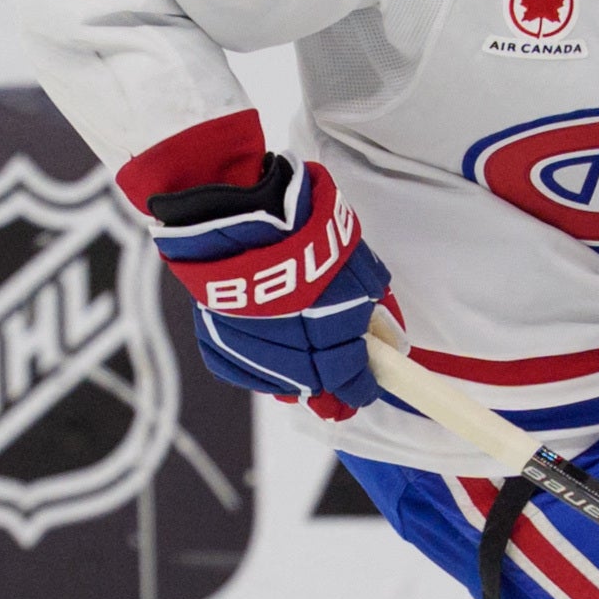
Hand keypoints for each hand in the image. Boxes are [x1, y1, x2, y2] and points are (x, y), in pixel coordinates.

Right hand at [147, 153, 394, 418]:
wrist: (236, 208)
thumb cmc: (303, 229)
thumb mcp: (352, 260)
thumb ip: (369, 298)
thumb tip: (383, 332)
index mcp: (331, 324)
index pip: (348, 375)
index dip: (359, 387)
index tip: (364, 390)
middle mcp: (290, 342)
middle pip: (313, 381)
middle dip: (328, 385)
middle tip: (335, 387)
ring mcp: (249, 344)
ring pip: (276, 382)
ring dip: (293, 379)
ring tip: (301, 369)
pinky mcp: (214, 337)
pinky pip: (238, 369)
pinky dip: (256, 370)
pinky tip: (267, 361)